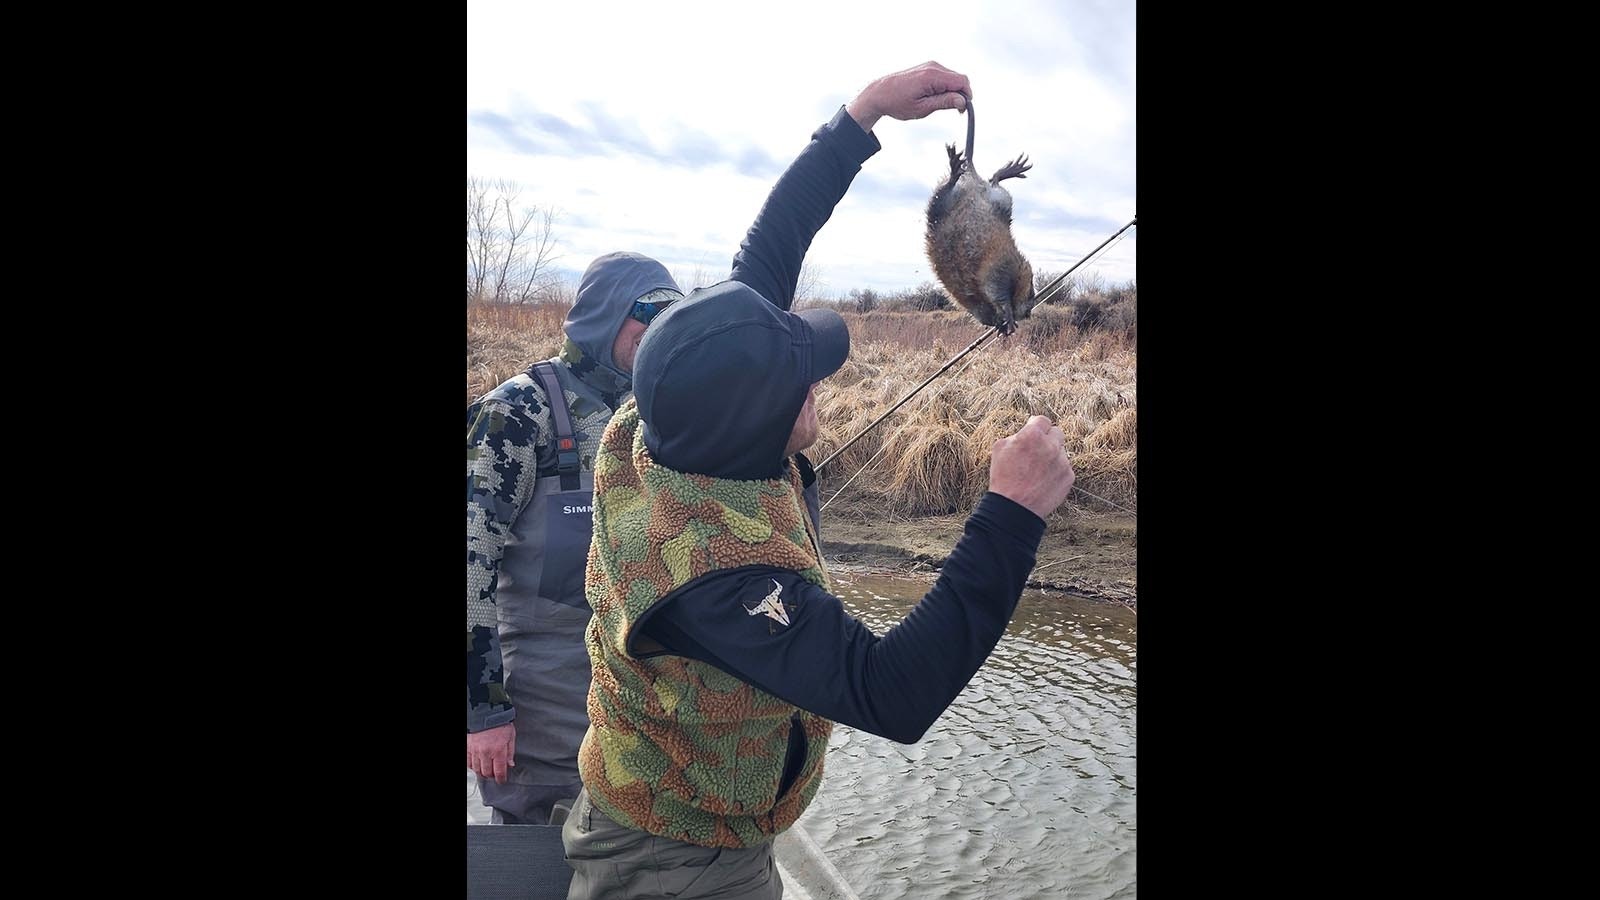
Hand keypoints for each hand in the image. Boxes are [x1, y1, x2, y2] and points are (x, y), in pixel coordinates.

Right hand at [467, 722, 515, 784]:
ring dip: (482, 771)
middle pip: (487, 773)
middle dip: (491, 775)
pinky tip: (477, 763)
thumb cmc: (500, 722)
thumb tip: (510, 764)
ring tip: (486, 768)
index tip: (502, 780)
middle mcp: (486, 752)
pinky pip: (468, 762)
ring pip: (477, 769)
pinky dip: (472, 765)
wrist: (486, 712)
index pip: (499, 772)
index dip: (501, 779)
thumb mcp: (510, 736)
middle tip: (494, 773)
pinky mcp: (467, 747)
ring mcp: (475, 750)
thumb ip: (510, 752)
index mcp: (498, 750)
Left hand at [846, 61, 970, 132]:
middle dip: (960, 94)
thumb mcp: (922, 108)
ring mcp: (930, 65)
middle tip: (952, 110)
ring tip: (936, 104)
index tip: (962, 110)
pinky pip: (944, 77)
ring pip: (953, 78)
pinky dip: (945, 87)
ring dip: (951, 91)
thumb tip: (963, 101)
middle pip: (959, 79)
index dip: (967, 96)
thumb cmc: (896, 102)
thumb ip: (944, 103)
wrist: (879, 93)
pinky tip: (933, 97)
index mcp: (932, 75)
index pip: (962, 81)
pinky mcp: (927, 68)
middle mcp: (933, 66)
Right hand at [987, 415, 1074, 520]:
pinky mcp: (1069, 477)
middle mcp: (1051, 446)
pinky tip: (1043, 481)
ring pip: (1061, 452)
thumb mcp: (1000, 449)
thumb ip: (1016, 435)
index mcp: (1032, 435)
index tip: (1034, 432)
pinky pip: (1065, 468)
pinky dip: (1056, 472)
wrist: (1014, 508)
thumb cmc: (1003, 478)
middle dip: (1048, 438)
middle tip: (1037, 450)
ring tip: (1037, 471)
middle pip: (1057, 432)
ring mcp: (1062, 462)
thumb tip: (1026, 431)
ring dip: (1052, 456)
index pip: (1043, 420)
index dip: (1037, 426)